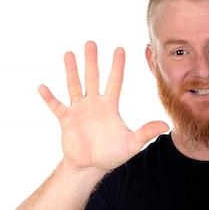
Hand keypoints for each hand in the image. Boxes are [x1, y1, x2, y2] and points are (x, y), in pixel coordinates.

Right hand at [38, 41, 169, 172]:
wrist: (90, 167)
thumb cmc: (111, 154)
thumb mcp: (132, 143)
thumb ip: (146, 133)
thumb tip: (166, 126)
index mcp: (110, 105)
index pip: (115, 81)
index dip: (117, 66)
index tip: (120, 48)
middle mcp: (94, 103)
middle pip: (93, 77)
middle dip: (92, 61)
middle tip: (91, 42)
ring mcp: (78, 110)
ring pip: (74, 85)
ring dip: (71, 70)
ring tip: (69, 54)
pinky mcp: (66, 119)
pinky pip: (56, 106)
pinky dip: (49, 97)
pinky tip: (42, 87)